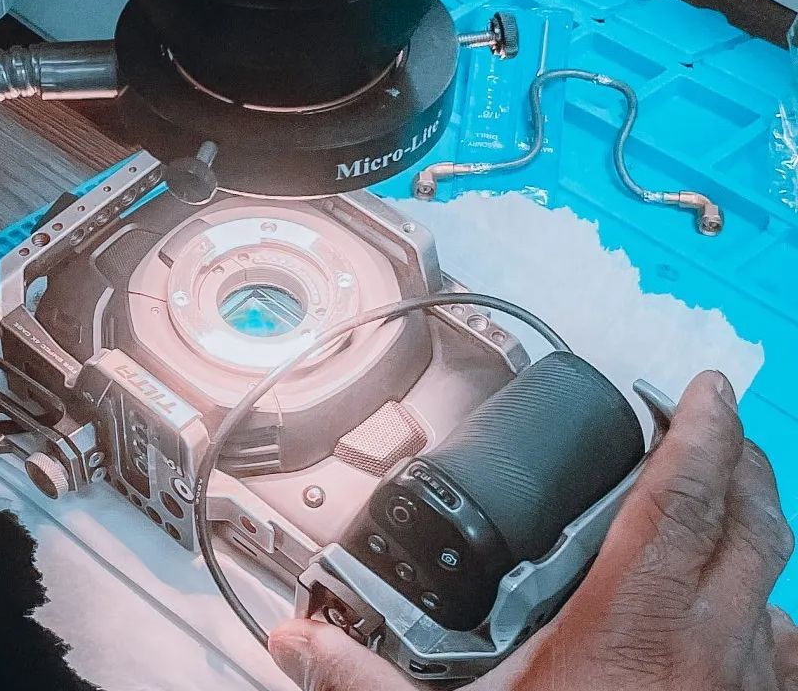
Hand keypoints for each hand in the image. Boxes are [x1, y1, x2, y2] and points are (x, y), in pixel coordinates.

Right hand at [269, 371, 797, 689]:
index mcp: (633, 629)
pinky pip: (787, 654)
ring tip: (728, 505)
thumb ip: (365, 680)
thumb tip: (296, 643)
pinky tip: (754, 618)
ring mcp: (741, 688)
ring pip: (773, 586)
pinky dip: (773, 617)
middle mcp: (707, 651)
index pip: (681, 502)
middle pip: (748, 526)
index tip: (703, 385)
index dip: (699, 432)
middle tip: (713, 421)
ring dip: (755, 534)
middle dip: (739, 460)